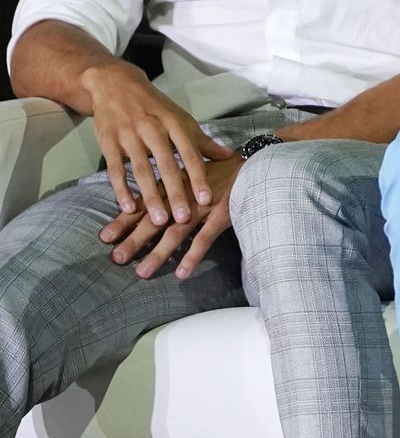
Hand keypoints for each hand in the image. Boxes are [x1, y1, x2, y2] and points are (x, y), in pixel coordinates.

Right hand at [83, 63, 233, 225]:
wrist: (116, 84)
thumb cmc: (155, 106)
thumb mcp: (180, 119)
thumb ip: (203, 141)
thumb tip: (230, 156)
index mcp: (175, 124)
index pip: (190, 154)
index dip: (199, 177)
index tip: (207, 200)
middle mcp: (153, 129)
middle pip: (166, 165)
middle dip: (176, 193)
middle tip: (183, 219)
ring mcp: (129, 136)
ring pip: (141, 170)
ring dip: (150, 197)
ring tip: (159, 220)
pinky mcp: (108, 142)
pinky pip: (115, 169)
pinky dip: (121, 190)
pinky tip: (128, 209)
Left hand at [100, 155, 242, 279]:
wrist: (258, 163)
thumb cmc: (226, 170)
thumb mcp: (196, 172)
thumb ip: (176, 185)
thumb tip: (153, 200)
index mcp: (176, 185)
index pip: (145, 204)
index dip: (125, 220)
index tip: (104, 236)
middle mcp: (185, 196)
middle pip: (155, 220)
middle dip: (134, 239)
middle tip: (116, 259)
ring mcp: (204, 206)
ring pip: (176, 232)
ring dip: (158, 253)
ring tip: (141, 273)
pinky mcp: (223, 214)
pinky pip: (205, 238)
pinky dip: (192, 256)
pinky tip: (181, 273)